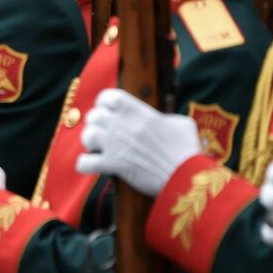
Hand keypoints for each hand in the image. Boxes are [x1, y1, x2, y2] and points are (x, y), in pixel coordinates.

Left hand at [76, 89, 201, 196]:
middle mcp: (122, 125)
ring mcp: (115, 144)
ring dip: (90, 142)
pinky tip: (92, 166)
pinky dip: (85, 164)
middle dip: (96, 124)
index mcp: (138, 112)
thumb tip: (164, 121)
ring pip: (87, 135)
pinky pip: (84, 162)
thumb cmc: (187, 150)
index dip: (104, 102)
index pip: (109, 96)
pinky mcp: (112, 165)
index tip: (108, 110)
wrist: (186, 176)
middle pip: (94, 115)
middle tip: (104, 133)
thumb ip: (167, 118)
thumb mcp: (182, 124)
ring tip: (98, 147)